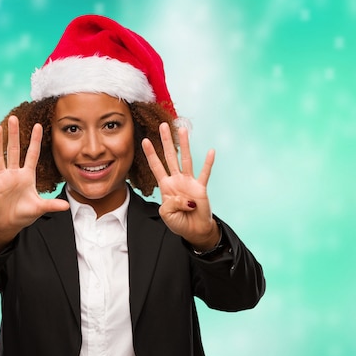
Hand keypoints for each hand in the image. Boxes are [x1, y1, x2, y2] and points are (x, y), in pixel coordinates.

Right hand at [0, 115, 68, 255]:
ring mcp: (1, 178)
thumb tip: (66, 207)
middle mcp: (14, 173)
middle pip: (14, 150)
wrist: (9, 224)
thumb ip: (51, 205)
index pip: (32, 154)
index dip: (35, 141)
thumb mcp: (39, 208)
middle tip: (14, 118)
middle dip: (14, 135)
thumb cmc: (24, 214)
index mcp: (27, 176)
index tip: (39, 125)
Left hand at [141, 122, 219, 249]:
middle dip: (166, 141)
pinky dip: (208, 163)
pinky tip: (210, 151)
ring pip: (186, 159)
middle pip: (170, 156)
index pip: (156, 166)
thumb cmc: (179, 222)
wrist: (194, 230)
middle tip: (163, 125)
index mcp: (165, 186)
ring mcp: (189, 182)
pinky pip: (204, 173)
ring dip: (185, 144)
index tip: (144, 140)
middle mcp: (177, 180)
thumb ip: (170, 204)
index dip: (150, 154)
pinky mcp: (201, 188)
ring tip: (183, 129)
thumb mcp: (166, 215)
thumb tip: (182, 197)